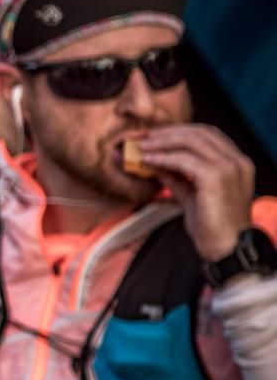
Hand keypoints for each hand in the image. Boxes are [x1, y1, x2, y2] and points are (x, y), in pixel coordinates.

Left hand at [139, 124, 254, 260]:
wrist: (225, 248)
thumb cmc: (211, 225)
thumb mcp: (191, 195)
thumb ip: (177, 177)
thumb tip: (155, 162)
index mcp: (236, 163)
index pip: (208, 134)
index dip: (179, 131)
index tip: (155, 136)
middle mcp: (237, 161)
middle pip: (199, 133)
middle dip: (168, 133)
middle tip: (144, 138)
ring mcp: (229, 168)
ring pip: (191, 141)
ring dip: (162, 143)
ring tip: (142, 148)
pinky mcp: (216, 178)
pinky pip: (184, 160)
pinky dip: (163, 158)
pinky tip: (148, 161)